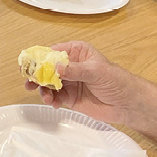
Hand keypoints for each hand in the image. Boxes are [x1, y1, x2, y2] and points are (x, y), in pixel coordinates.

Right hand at [27, 41, 141, 124]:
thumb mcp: (96, 71)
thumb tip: (57, 67)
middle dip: (36, 75)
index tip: (30, 65)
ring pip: (48, 83)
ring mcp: (69, 82)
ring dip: (42, 89)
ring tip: (45, 96)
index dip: (40, 58)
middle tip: (29, 81)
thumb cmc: (117, 81)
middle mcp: (70, 66)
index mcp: (76, 52)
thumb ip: (75, 70)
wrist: (128, 104)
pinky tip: (53, 102)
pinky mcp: (70, 97)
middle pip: (46, 68)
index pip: (53, 52)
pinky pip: (54, 97)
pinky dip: (50, 100)